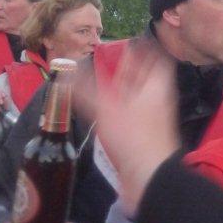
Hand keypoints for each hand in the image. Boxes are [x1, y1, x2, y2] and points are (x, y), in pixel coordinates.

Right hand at [76, 41, 179, 211]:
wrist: (149, 180)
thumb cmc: (134, 138)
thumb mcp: (106, 109)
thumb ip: (85, 91)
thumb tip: (65, 72)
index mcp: (156, 88)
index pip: (157, 60)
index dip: (145, 50)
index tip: (128, 42)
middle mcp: (156, 103)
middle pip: (144, 80)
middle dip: (127, 71)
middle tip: (108, 62)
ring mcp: (149, 123)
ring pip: (135, 100)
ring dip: (119, 93)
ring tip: (99, 85)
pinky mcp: (140, 141)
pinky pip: (128, 120)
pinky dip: (115, 114)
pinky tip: (101, 115)